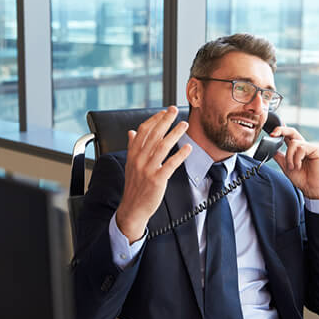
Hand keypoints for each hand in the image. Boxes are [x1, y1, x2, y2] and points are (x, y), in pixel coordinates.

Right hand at [116, 106, 191, 241]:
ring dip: (175, 133)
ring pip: (162, 146)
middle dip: (165, 120)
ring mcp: (148, 169)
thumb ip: (132, 147)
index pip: (143, 131)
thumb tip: (132, 132)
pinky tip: (188, 147)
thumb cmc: (134, 187)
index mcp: (133, 154)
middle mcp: (139, 159)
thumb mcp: (130, 165)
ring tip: (184, 124)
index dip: (154, 120)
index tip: (164, 112)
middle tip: (174, 110)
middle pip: (153, 135)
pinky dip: (180, 154)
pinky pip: (170, 164)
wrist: (132, 208)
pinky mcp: (157, 179)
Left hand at [270, 125, 318, 199]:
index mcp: (296, 149)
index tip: (271, 133)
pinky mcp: (317, 150)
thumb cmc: (301, 178)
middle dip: (281, 130)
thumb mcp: (286, 166)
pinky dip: (296, 158)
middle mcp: (304, 146)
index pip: (288, 136)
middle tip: (273, 134)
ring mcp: (311, 147)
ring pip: (294, 143)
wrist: (311, 188)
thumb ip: (279, 157)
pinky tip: (298, 166)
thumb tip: (270, 149)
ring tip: (291, 167)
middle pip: (292, 131)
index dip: (280, 131)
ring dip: (289, 156)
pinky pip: (302, 148)